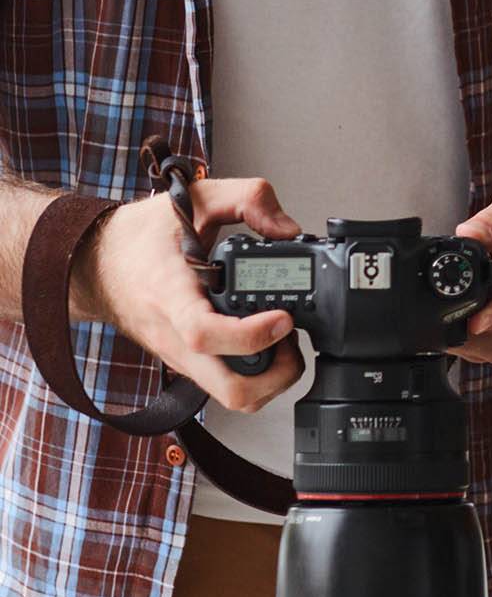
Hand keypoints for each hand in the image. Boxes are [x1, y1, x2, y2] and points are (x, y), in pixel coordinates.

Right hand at [73, 177, 305, 412]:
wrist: (95, 264)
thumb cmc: (139, 238)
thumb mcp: (193, 199)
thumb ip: (246, 199)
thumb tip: (287, 228)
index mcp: (171, 295)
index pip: (205, 333)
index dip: (251, 335)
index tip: (282, 318)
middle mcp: (175, 337)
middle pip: (230, 390)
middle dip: (276, 376)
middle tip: (291, 339)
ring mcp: (181, 357)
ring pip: (232, 397)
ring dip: (270, 379)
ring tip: (282, 340)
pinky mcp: (188, 364)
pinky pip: (224, 385)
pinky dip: (255, 373)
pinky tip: (265, 342)